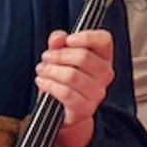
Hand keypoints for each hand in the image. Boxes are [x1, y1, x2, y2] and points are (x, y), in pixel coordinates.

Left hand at [36, 29, 114, 146]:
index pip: (104, 40)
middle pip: (84, 57)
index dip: (86, 37)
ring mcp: (97, 93)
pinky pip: (66, 93)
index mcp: (103, 57)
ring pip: (72, 75)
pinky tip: (42, 82)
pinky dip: (50, 85)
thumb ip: (58, 42)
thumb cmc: (64, 79)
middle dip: (59, 55)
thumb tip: (58, 38)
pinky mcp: (85, 108)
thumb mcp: (59, 56)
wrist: (61, 109)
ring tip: (42, 70)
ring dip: (51, 71)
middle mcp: (105, 74)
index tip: (68, 40)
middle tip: (46, 57)